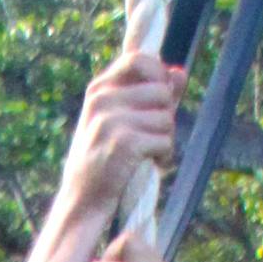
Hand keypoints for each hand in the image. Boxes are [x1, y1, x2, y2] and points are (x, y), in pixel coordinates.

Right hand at [50, 52, 180, 248]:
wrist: (82, 201)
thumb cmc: (104, 160)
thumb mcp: (120, 121)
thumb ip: (150, 95)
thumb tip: (180, 73)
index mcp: (98, 90)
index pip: (140, 59)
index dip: (158, 74)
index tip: (159, 98)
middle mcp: (102, 101)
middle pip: (161, 91)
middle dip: (166, 115)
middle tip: (152, 137)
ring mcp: (112, 121)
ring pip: (166, 118)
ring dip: (165, 139)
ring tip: (148, 153)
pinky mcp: (125, 143)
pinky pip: (165, 140)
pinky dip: (164, 156)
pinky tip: (150, 164)